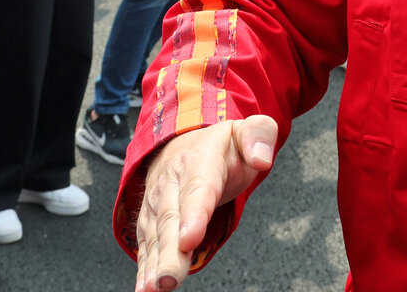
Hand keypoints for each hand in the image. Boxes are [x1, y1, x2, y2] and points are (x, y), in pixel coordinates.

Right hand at [134, 116, 277, 291]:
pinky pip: (147, 245)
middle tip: (168, 279)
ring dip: (153, 264)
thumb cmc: (219, 147)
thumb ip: (259, 137)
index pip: (198, 188)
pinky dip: (144, 266)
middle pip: (171, 220)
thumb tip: (263, 157)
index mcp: (200, 160)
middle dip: (169, 252)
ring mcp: (158, 202)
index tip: (190, 239)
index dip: (193, 214)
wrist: (182, 143)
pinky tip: (145, 286)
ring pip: (156, 235)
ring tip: (154, 288)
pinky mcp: (151, 221)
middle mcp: (172, 183)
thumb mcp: (245, 131)